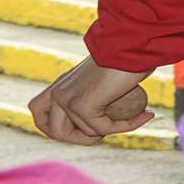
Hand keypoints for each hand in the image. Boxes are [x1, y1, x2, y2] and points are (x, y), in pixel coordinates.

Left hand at [28, 57, 153, 144]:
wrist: (134, 45)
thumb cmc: (130, 56)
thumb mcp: (105, 78)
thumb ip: (97, 93)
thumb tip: (109, 110)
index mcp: (60, 83)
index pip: (37, 111)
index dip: (53, 127)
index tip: (82, 128)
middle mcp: (58, 91)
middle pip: (55, 132)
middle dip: (82, 138)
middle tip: (109, 129)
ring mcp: (67, 99)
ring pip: (81, 134)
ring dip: (107, 133)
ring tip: (130, 120)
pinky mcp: (82, 105)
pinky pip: (103, 128)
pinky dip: (127, 125)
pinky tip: (145, 115)